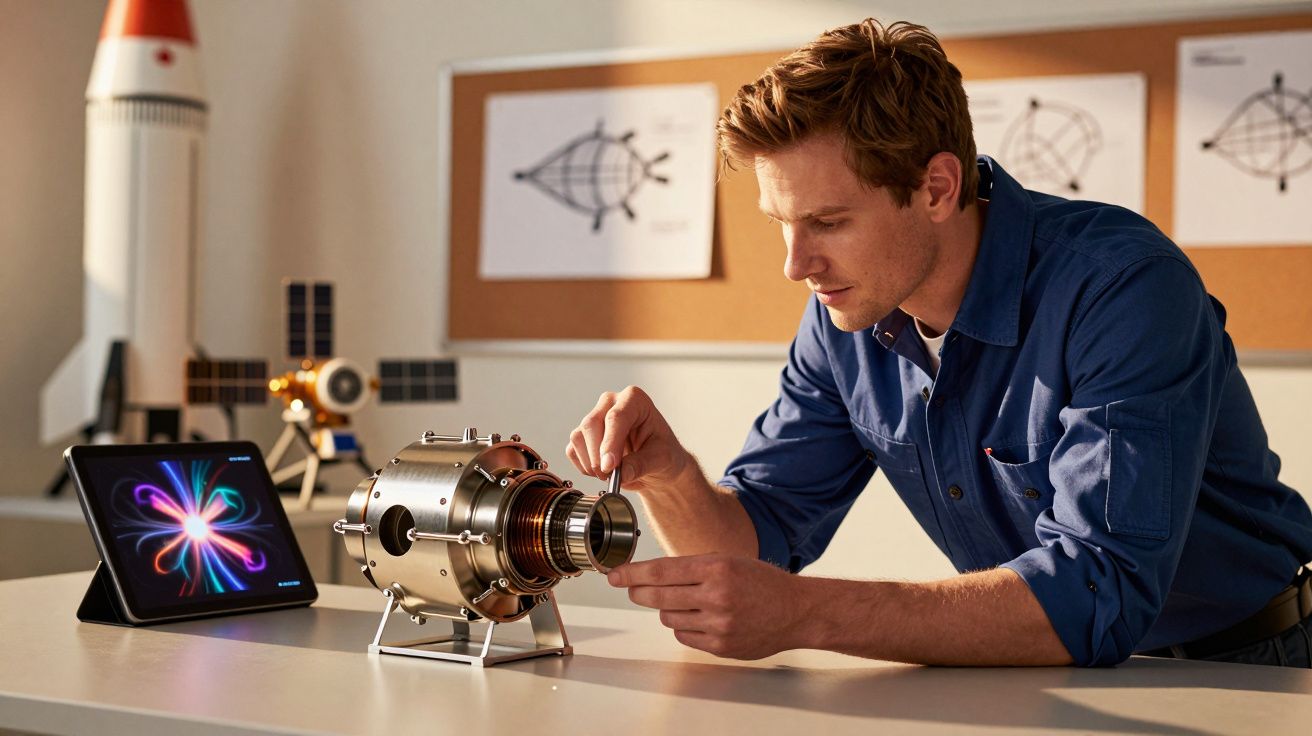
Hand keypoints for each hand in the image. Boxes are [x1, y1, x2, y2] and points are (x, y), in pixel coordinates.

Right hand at [566, 386, 689, 491]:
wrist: (656, 465)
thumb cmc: (663, 454)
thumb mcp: (661, 459)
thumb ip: (640, 464)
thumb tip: (620, 473)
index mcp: (634, 400)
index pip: (616, 417)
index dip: (610, 443)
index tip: (610, 467)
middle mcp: (611, 403)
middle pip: (592, 424)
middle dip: (598, 455)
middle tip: (610, 476)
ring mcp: (595, 417)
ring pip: (579, 437)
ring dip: (590, 463)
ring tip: (610, 476)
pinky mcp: (584, 435)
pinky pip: (573, 450)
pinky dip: (584, 466)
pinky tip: (601, 472)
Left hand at [607, 554, 809, 659]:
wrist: (795, 611)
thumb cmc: (761, 582)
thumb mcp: (728, 560)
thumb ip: (692, 567)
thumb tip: (650, 575)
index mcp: (716, 567)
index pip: (661, 571)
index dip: (632, 573)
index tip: (614, 575)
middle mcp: (716, 595)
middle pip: (657, 596)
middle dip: (638, 592)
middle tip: (631, 588)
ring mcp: (718, 624)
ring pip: (668, 617)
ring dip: (668, 609)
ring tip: (688, 602)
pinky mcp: (720, 646)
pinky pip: (684, 635)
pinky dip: (685, 626)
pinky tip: (700, 618)